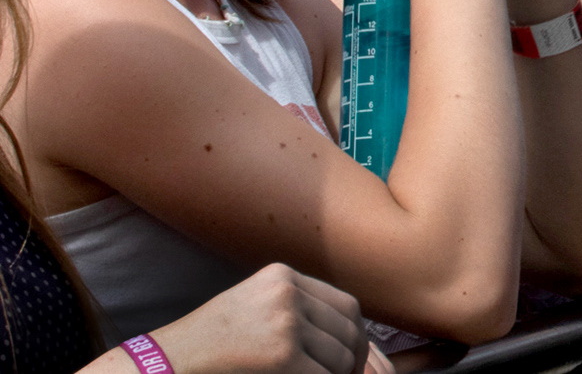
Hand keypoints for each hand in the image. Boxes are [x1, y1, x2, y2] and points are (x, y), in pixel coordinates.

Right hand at [145, 263, 385, 373]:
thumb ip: (294, 308)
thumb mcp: (253, 307)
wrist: (167, 361)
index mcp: (282, 276)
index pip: (344, 304)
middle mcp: (287, 292)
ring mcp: (285, 321)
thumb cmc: (208, 343)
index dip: (356, 335)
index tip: (355, 358)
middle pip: (349, 328)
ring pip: (340, 356)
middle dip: (354, 359)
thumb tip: (346, 332)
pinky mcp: (282, 354)